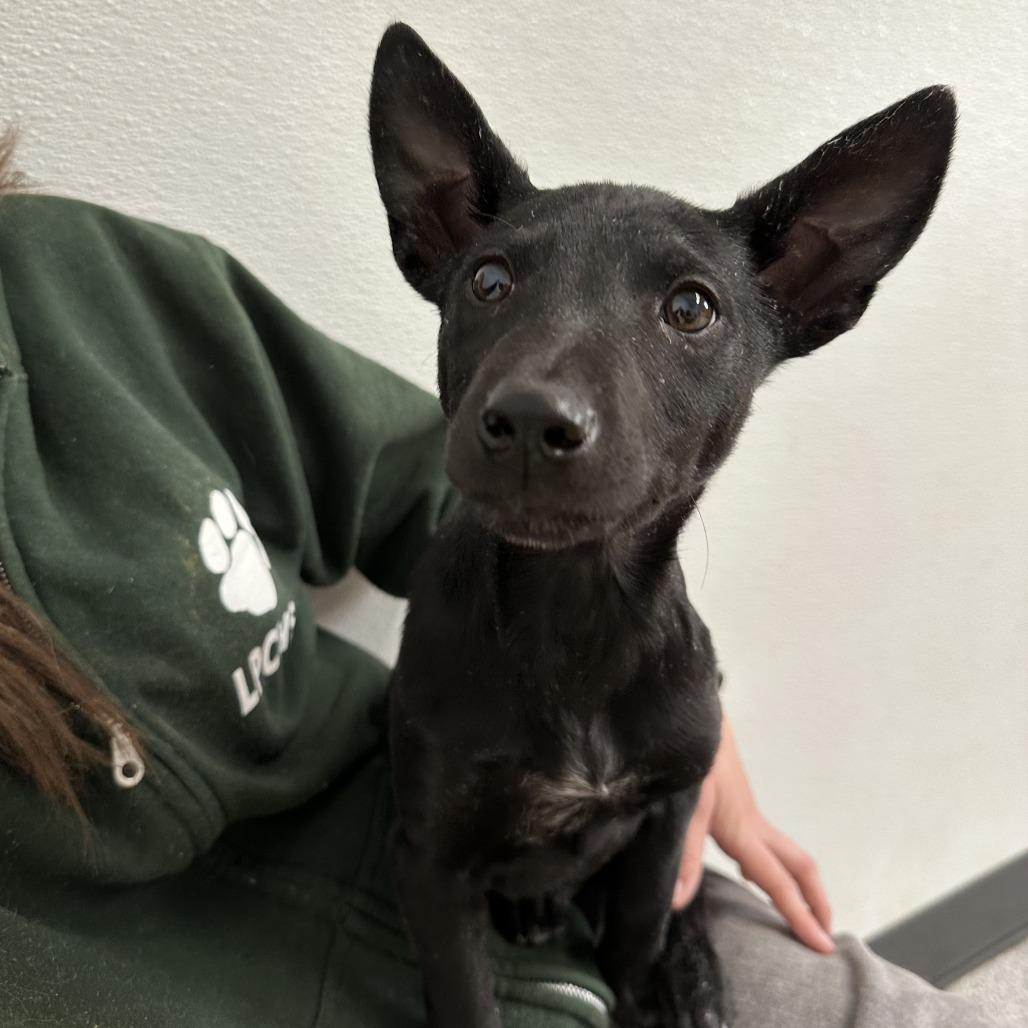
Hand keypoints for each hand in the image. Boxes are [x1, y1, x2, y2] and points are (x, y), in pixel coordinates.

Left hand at [672, 714, 834, 953]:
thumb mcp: (683, 805)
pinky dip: (771, 863)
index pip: (779, 883)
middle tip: (825, 935)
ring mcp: (745, 810)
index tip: (823, 948)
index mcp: (741, 830)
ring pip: (783, 851)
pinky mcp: (734, 800)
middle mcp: (751, 822)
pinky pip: (763, 840)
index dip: (801, 916)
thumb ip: (684, 855)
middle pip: (797, 866)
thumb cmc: (689, 754)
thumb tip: (680, 903)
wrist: (691, 711)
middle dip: (816, 901)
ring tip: (797, 911)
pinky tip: (750, 869)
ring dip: (797, 882)